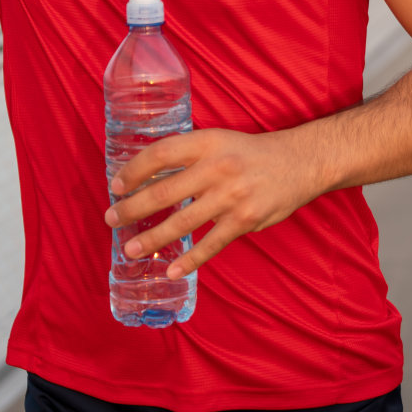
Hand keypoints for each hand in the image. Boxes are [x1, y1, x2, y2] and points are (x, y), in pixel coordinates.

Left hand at [103, 128, 319, 278]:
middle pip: (164, 191)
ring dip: (152, 238)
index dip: (134, 170)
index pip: (160, 154)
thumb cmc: (252, 154)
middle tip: (111, 219)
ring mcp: (231, 196)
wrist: (300, 162)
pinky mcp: (244, 220)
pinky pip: (211, 244)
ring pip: (182, 222)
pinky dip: (190, 259)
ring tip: (131, 249)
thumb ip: (189, 157)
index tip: (116, 185)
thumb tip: (148, 180)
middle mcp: (217, 168)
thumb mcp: (219, 141)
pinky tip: (172, 269)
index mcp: (207, 143)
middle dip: (132, 208)